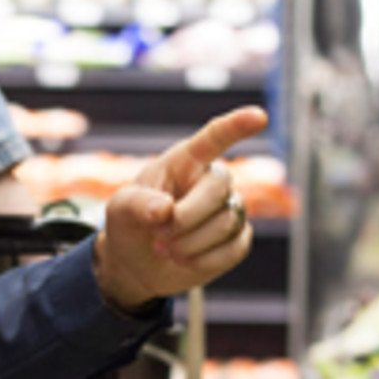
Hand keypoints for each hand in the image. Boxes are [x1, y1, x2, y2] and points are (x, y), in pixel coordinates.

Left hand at [94, 107, 267, 310]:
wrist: (136, 262)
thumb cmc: (130, 223)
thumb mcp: (120, 209)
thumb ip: (137, 204)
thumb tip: (165, 209)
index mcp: (185, 161)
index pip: (214, 138)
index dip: (236, 126)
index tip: (258, 116)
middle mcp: (213, 180)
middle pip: (218, 190)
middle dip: (185, 218)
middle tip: (158, 235)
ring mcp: (229, 209)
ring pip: (226, 223)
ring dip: (189, 244)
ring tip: (164, 248)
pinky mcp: (237, 239)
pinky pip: (234, 249)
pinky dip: (204, 260)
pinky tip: (184, 260)